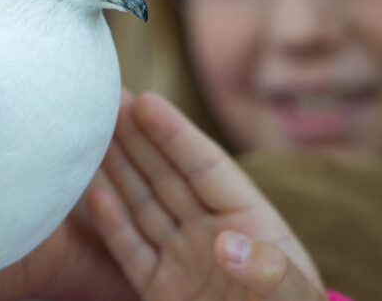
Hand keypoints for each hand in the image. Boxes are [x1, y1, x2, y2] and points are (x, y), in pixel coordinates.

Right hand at [87, 91, 326, 300]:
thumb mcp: (290, 300)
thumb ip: (267, 273)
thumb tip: (225, 243)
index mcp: (250, 225)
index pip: (207, 168)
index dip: (176, 134)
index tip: (147, 102)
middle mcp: (210, 235)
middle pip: (168, 177)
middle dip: (139, 138)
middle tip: (109, 101)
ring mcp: (181, 261)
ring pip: (144, 205)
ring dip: (118, 169)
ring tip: (92, 135)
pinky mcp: (158, 288)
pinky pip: (130, 249)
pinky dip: (111, 223)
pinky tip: (91, 195)